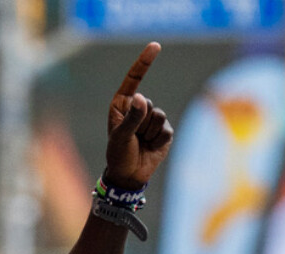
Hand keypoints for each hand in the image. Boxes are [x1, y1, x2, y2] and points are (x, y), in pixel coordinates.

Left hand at [105, 42, 173, 187]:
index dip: (144, 62)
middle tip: (132, 138)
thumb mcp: (121, 137)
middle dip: (140, 123)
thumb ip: (132, 118)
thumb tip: (140, 98)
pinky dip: (158, 141)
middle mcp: (137, 108)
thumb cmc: (118, 155)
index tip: (155, 46)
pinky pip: (166, 129)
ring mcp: (151, 119)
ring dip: (149, 133)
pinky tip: (150, 148)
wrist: (129, 177)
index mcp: (122, 105)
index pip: (134, 79)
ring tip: (140, 143)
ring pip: (159, 116)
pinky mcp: (163, 131)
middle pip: (148, 104)